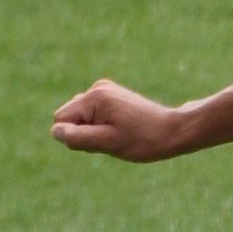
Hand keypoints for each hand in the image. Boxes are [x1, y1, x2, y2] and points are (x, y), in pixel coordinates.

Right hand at [50, 80, 189, 161]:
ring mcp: (106, 90)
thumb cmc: (145, 140)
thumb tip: (55, 131)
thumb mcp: (110, 143)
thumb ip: (79, 138)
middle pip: (70, 117)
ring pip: (82, 117)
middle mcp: (97, 88)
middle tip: (114, 138)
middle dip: (86, 132)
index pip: (61, 120)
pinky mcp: (113, 96)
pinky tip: (123, 128)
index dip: (78, 136)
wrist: (177, 130)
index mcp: (94, 97)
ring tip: (121, 134)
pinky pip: (94, 114)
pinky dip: (104, 125)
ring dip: (95, 130)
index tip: (103, 140)